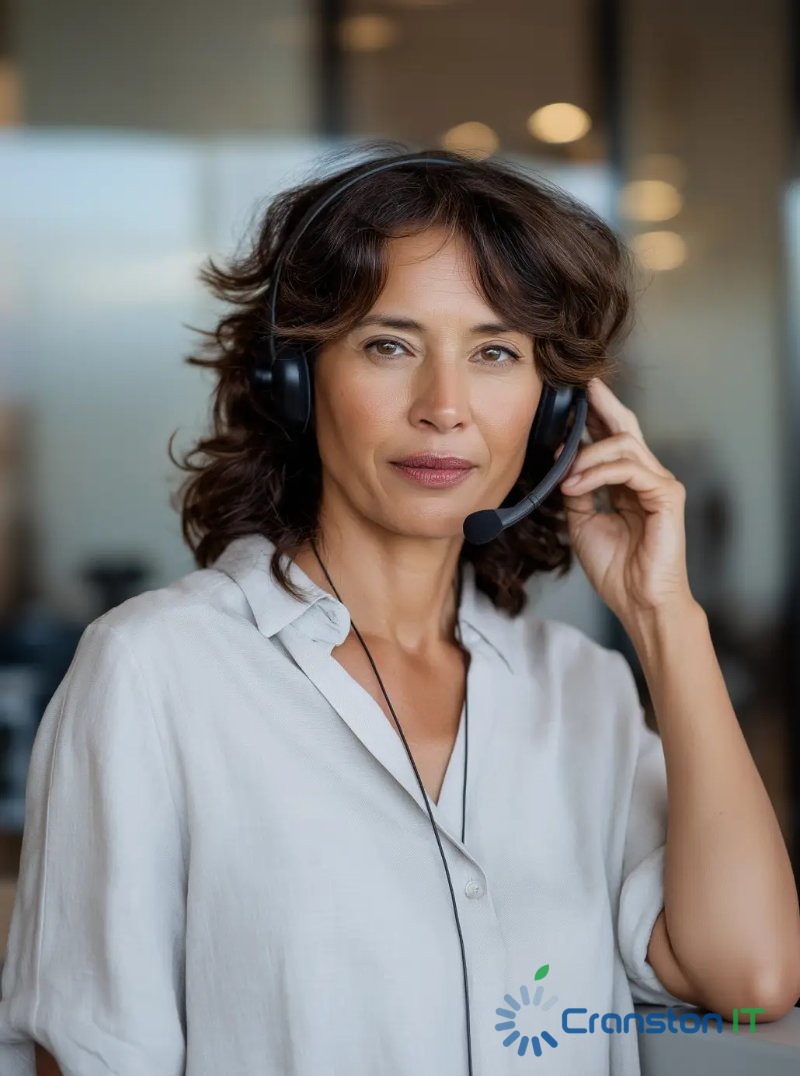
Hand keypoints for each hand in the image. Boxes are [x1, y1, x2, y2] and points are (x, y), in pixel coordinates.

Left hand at [555, 378, 695, 623]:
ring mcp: (659, 484)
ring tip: (564, 476)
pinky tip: (576, 486)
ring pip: (624, 444)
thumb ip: (577, 491)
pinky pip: (629, 468)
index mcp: (627, 483)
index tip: (571, 398)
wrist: (638, 602)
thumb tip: (561, 465)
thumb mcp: (583, 522)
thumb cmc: (616, 570)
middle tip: (582, 386)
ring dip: (586, 455)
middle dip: (603, 404)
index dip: (594, 416)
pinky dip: (597, 473)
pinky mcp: (666, 495)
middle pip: (627, 426)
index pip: (612, 438)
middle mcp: (646, 477)